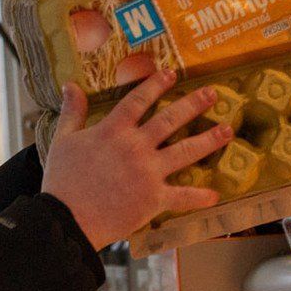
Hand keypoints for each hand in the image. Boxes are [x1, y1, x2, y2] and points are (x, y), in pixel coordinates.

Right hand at [41, 71, 232, 249]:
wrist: (67, 217)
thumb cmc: (62, 180)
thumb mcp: (62, 140)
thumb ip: (72, 112)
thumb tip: (70, 85)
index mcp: (113, 130)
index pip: (139, 100)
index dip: (156, 84)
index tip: (171, 73)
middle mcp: (136, 147)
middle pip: (170, 120)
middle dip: (194, 104)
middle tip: (212, 93)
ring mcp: (148, 172)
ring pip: (185, 151)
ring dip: (209, 140)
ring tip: (228, 131)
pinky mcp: (154, 199)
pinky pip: (182, 197)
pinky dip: (199, 197)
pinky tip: (215, 195)